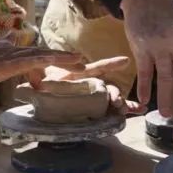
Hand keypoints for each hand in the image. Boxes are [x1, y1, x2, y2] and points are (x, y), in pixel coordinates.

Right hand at [0, 37, 82, 97]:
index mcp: (2, 50)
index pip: (29, 53)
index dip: (46, 58)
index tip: (62, 60)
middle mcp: (6, 50)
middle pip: (39, 52)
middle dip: (61, 57)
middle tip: (81, 61)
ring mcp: (3, 57)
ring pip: (37, 55)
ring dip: (59, 58)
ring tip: (79, 61)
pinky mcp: (0, 66)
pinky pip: (25, 63)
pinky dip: (42, 62)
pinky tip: (54, 62)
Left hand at [31, 56, 145, 114]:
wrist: (38, 94)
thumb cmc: (42, 81)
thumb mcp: (42, 75)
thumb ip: (43, 74)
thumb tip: (38, 78)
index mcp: (79, 76)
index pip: (97, 68)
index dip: (110, 64)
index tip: (125, 61)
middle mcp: (89, 86)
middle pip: (106, 88)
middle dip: (114, 93)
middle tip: (117, 101)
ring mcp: (91, 98)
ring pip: (111, 100)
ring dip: (122, 103)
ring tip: (125, 109)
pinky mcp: (91, 109)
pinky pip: (108, 111)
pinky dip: (122, 112)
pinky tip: (134, 112)